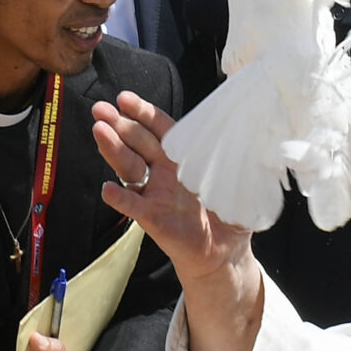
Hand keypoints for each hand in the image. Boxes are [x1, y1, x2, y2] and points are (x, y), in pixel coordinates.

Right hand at [92, 90, 252, 286]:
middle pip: (138, 143)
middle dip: (119, 124)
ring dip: (113, 149)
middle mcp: (163, 172)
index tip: (124, 99)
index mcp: (183, 157)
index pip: (160, 129)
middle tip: (100, 109)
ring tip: (99, 131)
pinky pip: (133, 206)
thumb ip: (238, 158)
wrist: (224, 251)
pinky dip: (121, 198)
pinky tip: (108, 188)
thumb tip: (251, 132)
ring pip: (130, 167)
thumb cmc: (228, 213)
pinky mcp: (153, 218)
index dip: (143, 113)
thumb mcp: (237, 180)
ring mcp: (155, 194)